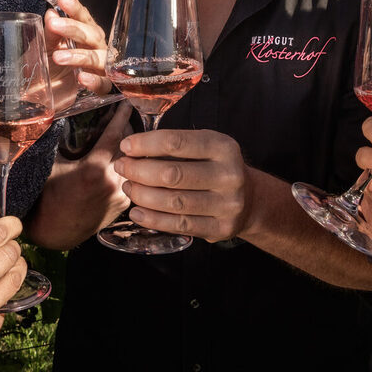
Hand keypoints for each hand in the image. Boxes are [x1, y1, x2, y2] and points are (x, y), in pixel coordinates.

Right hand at [24, 104, 132, 248]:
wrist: (54, 231)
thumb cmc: (48, 196)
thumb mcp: (52, 164)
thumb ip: (60, 141)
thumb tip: (58, 115)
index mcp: (94, 169)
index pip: (116, 134)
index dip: (122, 116)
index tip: (127, 102)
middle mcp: (112, 182)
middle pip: (129, 146)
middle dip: (128, 129)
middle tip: (124, 116)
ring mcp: (121, 195)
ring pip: (134, 163)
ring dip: (131, 149)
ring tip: (126, 138)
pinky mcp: (124, 205)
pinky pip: (133, 178)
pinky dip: (130, 167)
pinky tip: (124, 159)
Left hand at [45, 0, 108, 96]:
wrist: (50, 95)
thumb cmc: (52, 66)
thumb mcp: (46, 48)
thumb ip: (50, 33)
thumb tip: (51, 14)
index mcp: (85, 34)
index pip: (83, 17)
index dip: (75, 9)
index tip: (63, 0)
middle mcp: (96, 47)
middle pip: (92, 34)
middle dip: (74, 28)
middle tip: (55, 24)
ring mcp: (101, 66)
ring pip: (97, 58)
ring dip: (79, 56)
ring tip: (58, 57)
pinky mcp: (102, 86)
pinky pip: (104, 83)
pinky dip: (94, 81)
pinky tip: (82, 78)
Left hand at [115, 129, 257, 242]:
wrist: (249, 199)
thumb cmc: (216, 167)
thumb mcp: (205, 147)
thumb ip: (175, 147)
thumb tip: (132, 149)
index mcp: (223, 147)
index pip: (176, 143)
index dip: (146, 144)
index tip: (126, 147)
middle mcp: (229, 175)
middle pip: (172, 174)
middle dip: (139, 170)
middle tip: (122, 168)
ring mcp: (227, 204)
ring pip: (174, 202)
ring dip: (143, 195)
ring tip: (128, 187)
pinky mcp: (221, 228)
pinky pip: (180, 225)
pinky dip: (153, 219)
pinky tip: (137, 212)